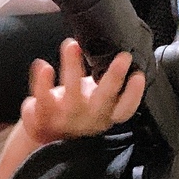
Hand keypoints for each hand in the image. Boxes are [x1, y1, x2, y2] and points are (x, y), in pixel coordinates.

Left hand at [21, 38, 145, 146]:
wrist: (45, 133)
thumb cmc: (76, 109)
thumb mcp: (97, 98)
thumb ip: (109, 82)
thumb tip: (124, 54)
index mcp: (106, 114)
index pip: (124, 110)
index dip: (133, 95)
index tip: (138, 76)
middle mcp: (88, 120)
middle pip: (103, 102)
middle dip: (114, 79)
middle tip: (122, 57)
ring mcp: (65, 121)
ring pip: (71, 97)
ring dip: (73, 68)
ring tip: (72, 45)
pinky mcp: (42, 119)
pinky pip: (41, 102)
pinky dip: (41, 83)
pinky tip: (42, 65)